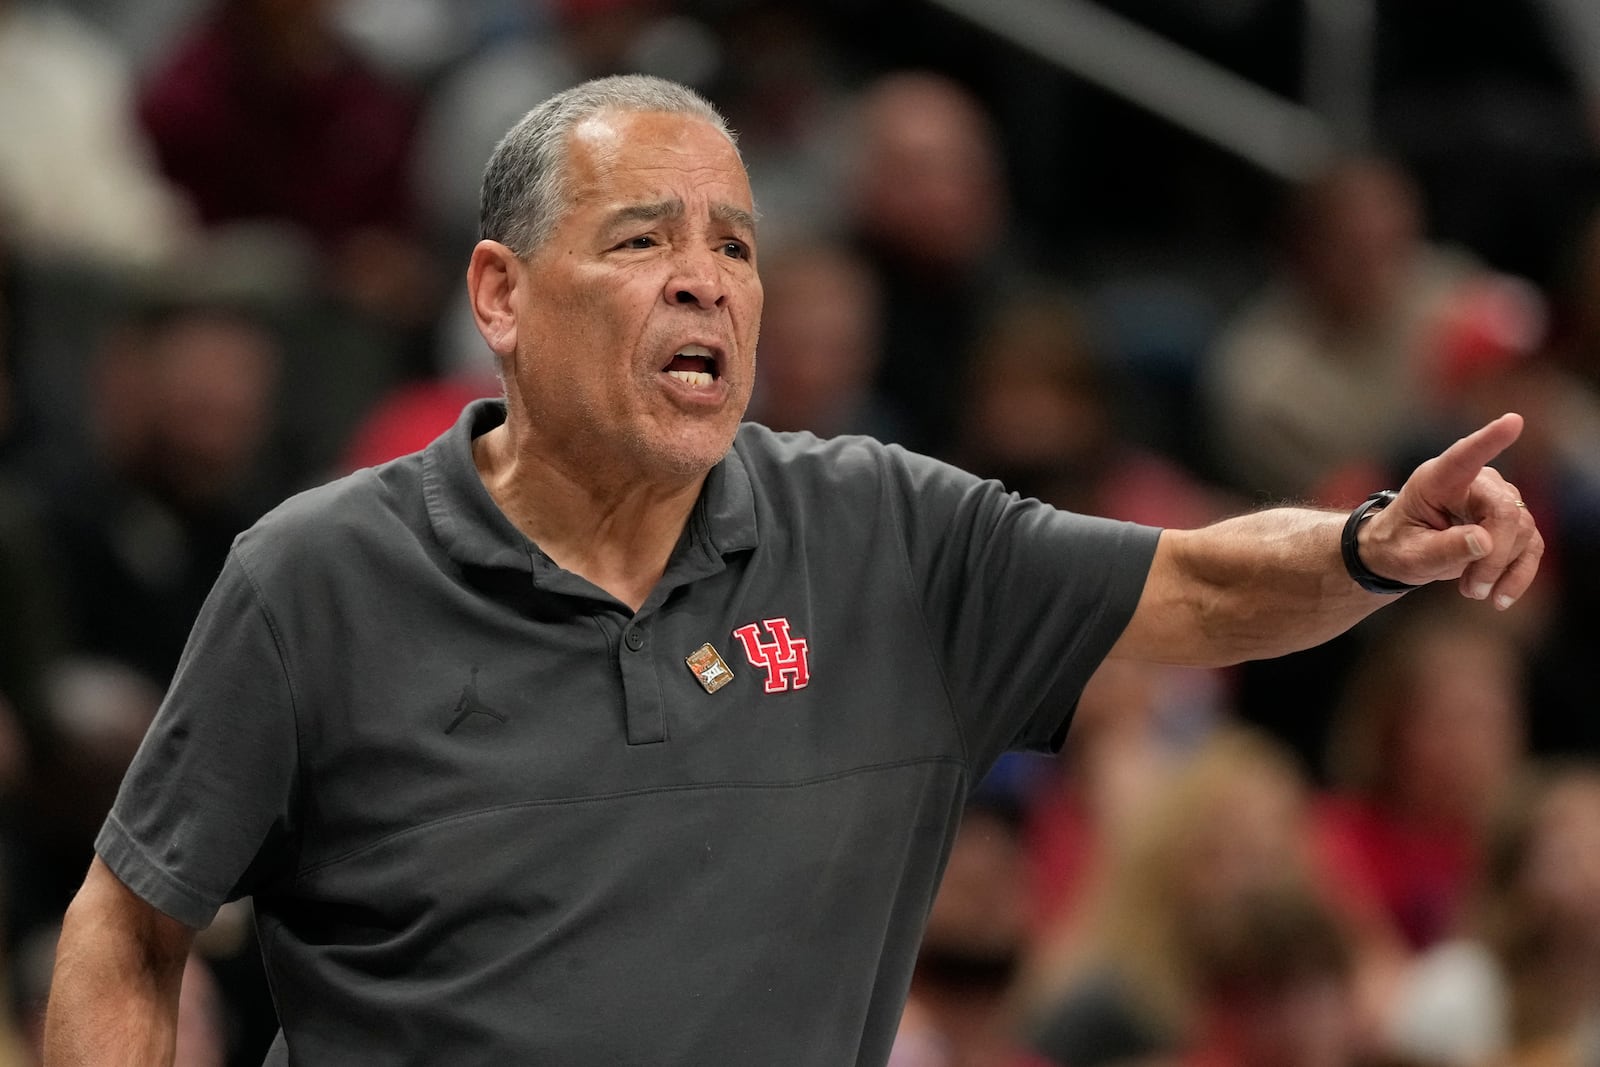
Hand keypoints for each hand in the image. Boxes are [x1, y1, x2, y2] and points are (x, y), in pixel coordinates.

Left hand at [1358, 412, 1542, 607]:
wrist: (1402, 552)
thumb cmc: (1397, 545)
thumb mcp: (1408, 555)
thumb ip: (1442, 549)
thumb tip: (1484, 542)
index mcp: (1437, 480)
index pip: (1464, 457)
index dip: (1489, 440)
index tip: (1512, 421)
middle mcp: (1474, 482)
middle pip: (1505, 512)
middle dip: (1494, 556)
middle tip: (1472, 589)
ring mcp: (1498, 499)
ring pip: (1522, 532)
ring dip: (1500, 570)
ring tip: (1472, 590)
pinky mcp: (1513, 523)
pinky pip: (1532, 547)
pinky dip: (1519, 575)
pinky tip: (1501, 598)